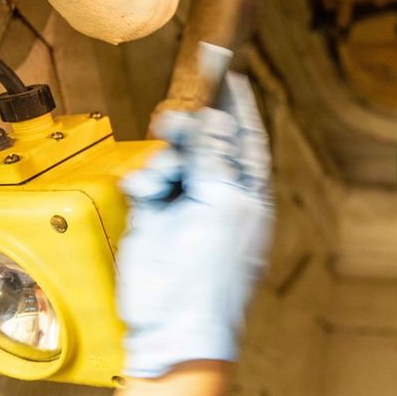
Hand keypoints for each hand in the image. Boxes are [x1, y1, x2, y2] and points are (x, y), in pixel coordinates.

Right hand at [116, 78, 273, 377]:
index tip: (227, 73)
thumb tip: (217, 119)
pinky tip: (146, 193)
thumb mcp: (222, 206)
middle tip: (175, 121)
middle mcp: (221, 194)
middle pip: (208, 141)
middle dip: (193, 128)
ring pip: (175, 156)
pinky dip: (147, 180)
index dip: (238, 105)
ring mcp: (187, 204)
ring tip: (162, 174)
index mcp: (250, 193)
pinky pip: (150, 180)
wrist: (173, 322)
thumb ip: (217, 159)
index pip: (247, 138)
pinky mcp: (155, 216)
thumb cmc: (211, 272)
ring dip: (167, 157)